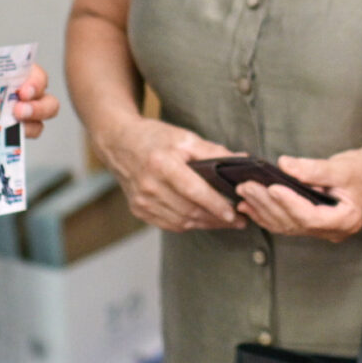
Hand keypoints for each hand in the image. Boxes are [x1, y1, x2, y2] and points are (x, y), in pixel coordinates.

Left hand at [0, 46, 58, 146]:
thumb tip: (11, 73)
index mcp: (11, 74)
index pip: (38, 78)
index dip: (37, 84)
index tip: (24, 89)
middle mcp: (13, 97)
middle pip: (47, 104)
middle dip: (41, 106)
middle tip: (20, 107)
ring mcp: (4, 118)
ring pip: (36, 125)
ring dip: (32, 123)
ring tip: (13, 119)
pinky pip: (12, 144)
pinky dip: (14, 143)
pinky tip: (2, 137)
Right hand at [97, 115, 243, 232]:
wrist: (119, 143)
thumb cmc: (154, 138)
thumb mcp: (185, 138)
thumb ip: (213, 152)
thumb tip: (242, 161)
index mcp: (161, 164)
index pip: (194, 191)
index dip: (216, 205)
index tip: (234, 214)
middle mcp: (149, 185)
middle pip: (189, 210)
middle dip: (217, 219)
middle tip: (239, 220)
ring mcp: (142, 201)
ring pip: (181, 222)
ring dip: (206, 224)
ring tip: (225, 222)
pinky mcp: (139, 209)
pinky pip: (169, 224)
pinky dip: (189, 224)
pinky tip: (203, 220)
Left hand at [235, 138, 361, 241]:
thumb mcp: (342, 167)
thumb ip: (313, 169)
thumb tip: (284, 165)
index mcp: (345, 220)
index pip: (310, 216)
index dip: (289, 203)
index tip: (271, 187)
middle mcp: (332, 231)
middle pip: (294, 222)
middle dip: (268, 204)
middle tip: (247, 186)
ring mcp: (321, 231)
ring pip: (286, 225)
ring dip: (262, 210)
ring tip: (243, 194)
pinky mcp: (312, 224)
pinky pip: (286, 223)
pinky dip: (267, 214)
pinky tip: (249, 206)